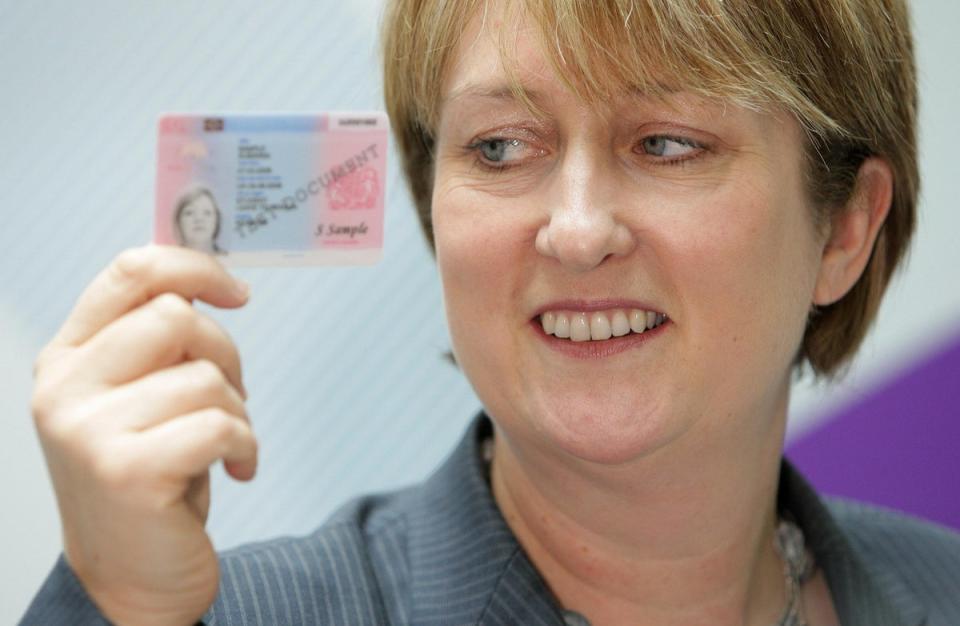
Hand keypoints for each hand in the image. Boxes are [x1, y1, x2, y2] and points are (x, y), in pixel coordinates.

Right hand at [31, 245, 256, 625]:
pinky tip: (234, 471)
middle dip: (226, 354)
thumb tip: (213, 282)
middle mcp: (66, 388)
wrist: (129, 579)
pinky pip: (221, 424)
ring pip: (205, 375)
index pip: (130, 272)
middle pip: (177, 316)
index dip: (195, 267)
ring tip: (222, 446)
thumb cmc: (149, 479)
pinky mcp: (127, 471)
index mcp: (69, 358)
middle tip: (228, 397)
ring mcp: (89, 430)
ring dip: (237, 411)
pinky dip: (245, 446)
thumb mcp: (141, 398)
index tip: (236, 292)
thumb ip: (157, 344)